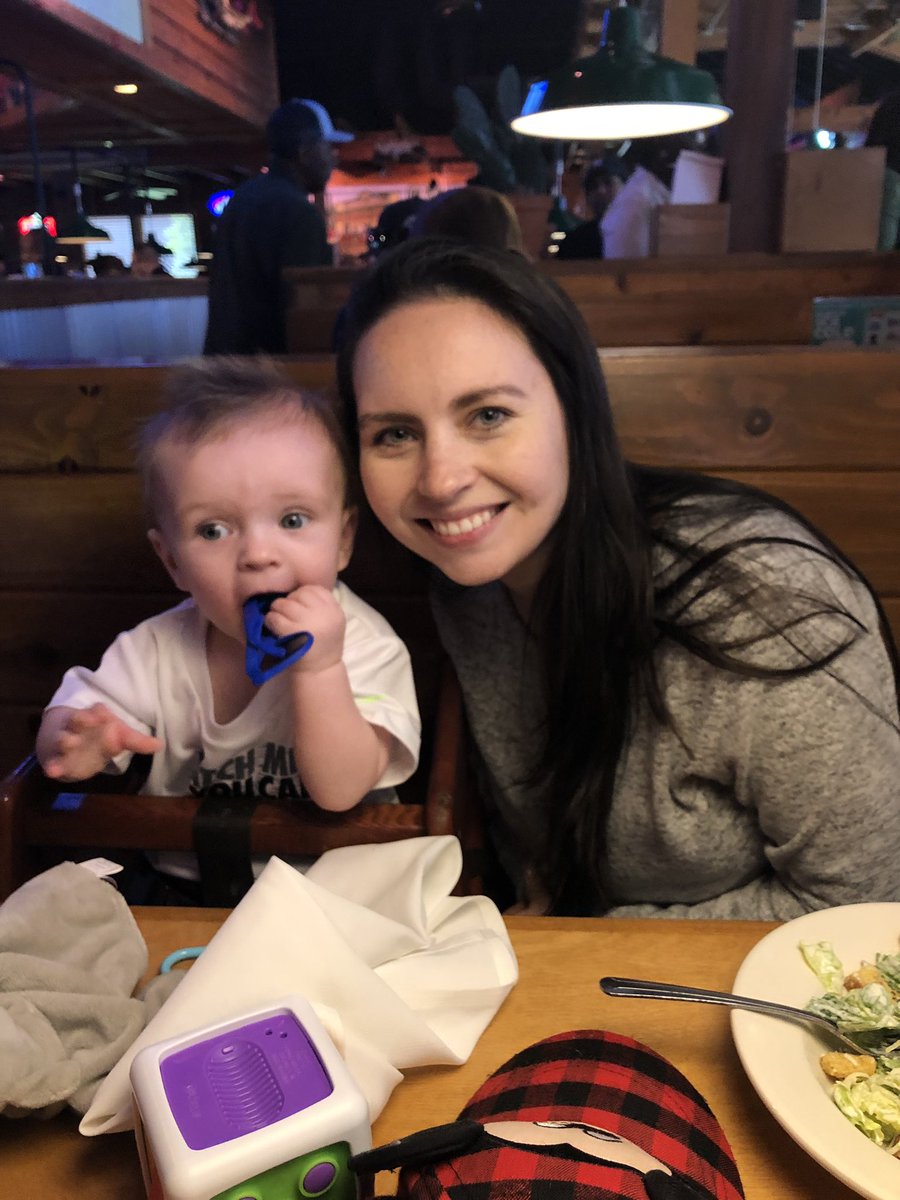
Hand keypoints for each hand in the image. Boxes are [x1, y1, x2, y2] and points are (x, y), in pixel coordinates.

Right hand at [41, 703, 161, 780]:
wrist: (70, 744)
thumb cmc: (97, 736)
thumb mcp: (118, 737)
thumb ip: (136, 741)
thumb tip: (160, 745)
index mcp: (94, 717)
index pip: (98, 711)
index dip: (101, 712)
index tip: (105, 714)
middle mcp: (78, 726)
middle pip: (78, 719)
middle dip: (82, 719)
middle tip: (88, 718)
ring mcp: (65, 742)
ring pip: (64, 738)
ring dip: (66, 740)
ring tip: (70, 742)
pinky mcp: (56, 758)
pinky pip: (52, 762)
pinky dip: (52, 766)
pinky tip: (53, 771)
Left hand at [265, 585, 345, 674]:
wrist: (320, 671)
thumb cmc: (323, 646)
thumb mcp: (332, 622)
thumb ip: (321, 605)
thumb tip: (298, 590)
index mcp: (335, 610)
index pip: (315, 589)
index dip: (303, 594)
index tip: (300, 604)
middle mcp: (324, 614)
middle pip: (299, 594)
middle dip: (289, 601)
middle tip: (287, 612)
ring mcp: (308, 622)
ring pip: (284, 604)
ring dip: (277, 610)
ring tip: (279, 619)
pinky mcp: (292, 633)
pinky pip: (274, 617)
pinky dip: (270, 620)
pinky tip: (273, 626)